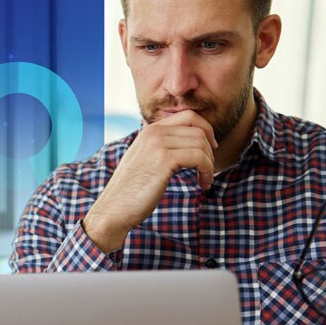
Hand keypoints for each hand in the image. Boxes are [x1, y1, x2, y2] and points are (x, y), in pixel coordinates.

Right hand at [82, 110, 217, 252]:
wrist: (114, 208)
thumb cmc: (132, 190)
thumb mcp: (146, 160)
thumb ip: (162, 147)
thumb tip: (188, 145)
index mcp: (150, 130)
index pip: (188, 116)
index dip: (206, 131)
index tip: (210, 150)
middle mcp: (154, 132)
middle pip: (199, 129)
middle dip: (210, 150)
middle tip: (208, 170)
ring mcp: (158, 144)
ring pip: (201, 143)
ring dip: (210, 164)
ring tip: (205, 180)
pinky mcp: (164, 160)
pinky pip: (199, 157)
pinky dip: (207, 171)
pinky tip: (203, 184)